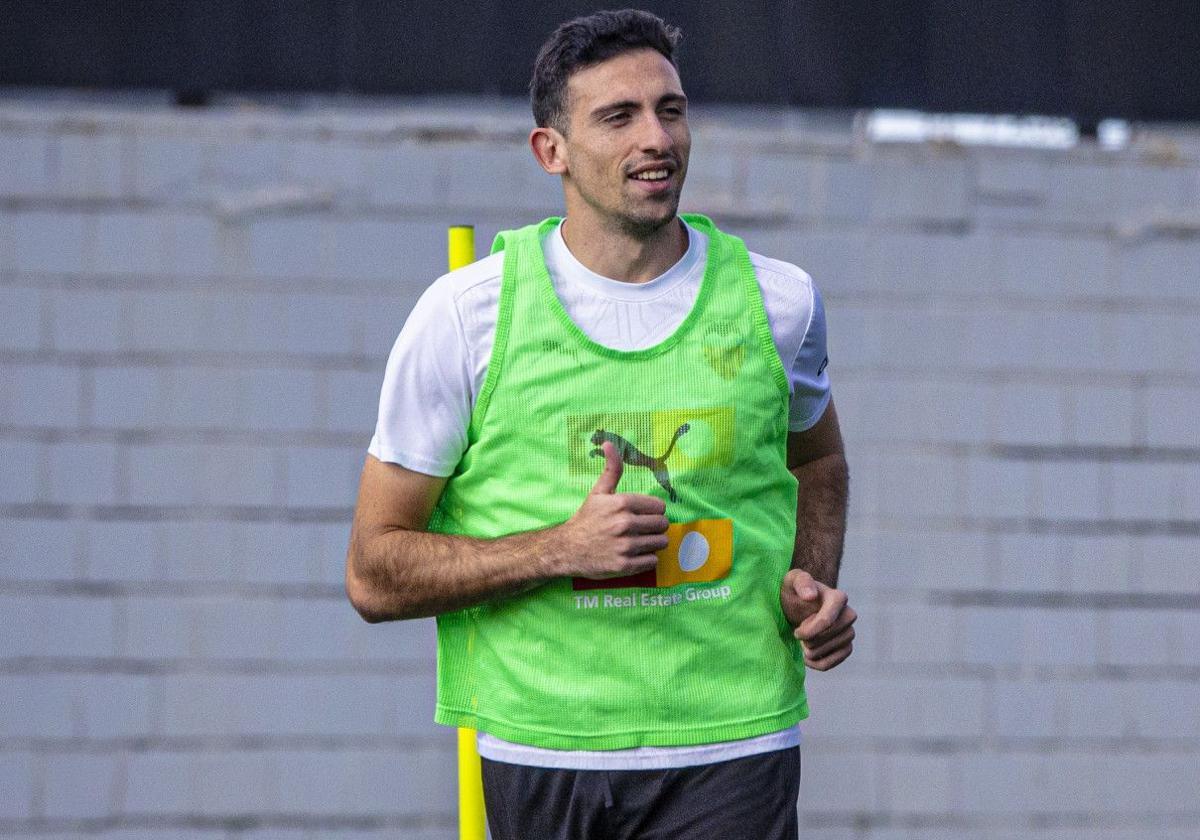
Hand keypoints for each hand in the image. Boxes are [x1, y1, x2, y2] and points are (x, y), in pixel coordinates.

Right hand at [554, 441, 668, 578]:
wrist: (567, 549)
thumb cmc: (586, 519)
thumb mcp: (598, 492)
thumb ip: (612, 469)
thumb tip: (610, 443)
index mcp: (622, 503)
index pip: (660, 506)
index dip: (652, 510)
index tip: (642, 514)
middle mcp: (625, 524)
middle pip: (662, 524)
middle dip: (654, 527)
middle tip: (641, 529)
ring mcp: (626, 546)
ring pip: (660, 542)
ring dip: (652, 543)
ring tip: (638, 541)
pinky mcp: (625, 566)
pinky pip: (653, 561)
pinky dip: (646, 559)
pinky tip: (634, 554)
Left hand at [780, 569, 855, 670]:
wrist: (798, 606)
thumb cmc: (794, 592)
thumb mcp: (792, 581)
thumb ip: (801, 582)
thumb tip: (811, 596)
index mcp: (838, 597)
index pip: (827, 620)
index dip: (809, 630)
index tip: (796, 632)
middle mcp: (849, 614)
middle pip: (829, 636)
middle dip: (810, 639)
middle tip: (798, 633)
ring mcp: (849, 632)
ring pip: (834, 650)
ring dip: (813, 651)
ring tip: (802, 643)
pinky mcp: (846, 647)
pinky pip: (836, 661)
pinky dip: (819, 663)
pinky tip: (807, 657)